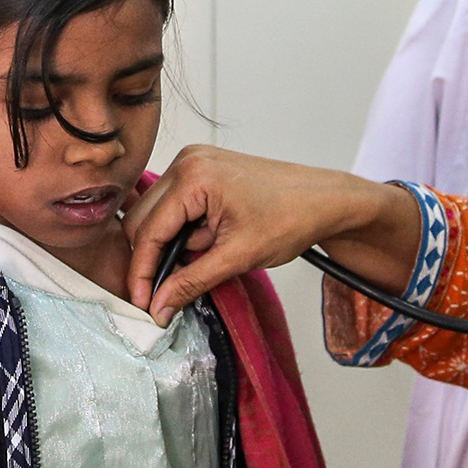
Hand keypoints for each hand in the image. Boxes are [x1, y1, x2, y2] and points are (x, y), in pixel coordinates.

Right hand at [124, 145, 419, 321]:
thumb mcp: (238, 257)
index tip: (143, 304)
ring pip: (158, 214)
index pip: (149, 230)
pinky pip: (175, 205)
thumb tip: (159, 306)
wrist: (325, 200)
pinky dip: (184, 230)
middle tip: (167, 293)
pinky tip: (208, 242)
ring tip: (206, 257)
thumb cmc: (292, 218)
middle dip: (154, 258)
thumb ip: (192, 281)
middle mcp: (187, 161)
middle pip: (144, 220)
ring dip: (171, 244)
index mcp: (193, 177)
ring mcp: (194, 162)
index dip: (142, 272)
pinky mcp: (202, 169)